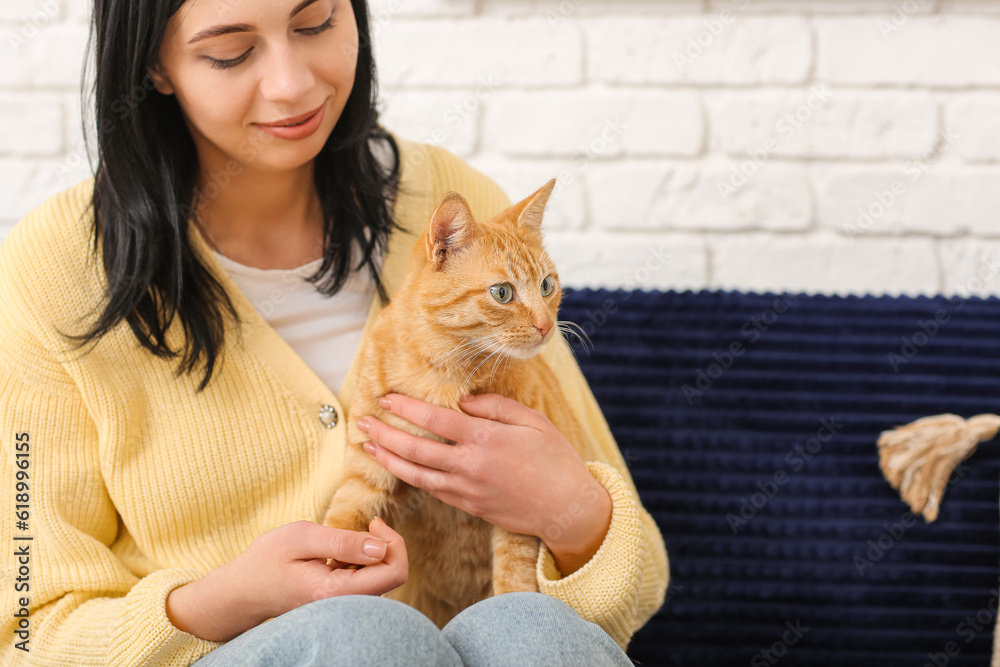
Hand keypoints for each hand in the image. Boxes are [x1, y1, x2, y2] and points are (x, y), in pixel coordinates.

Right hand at [166, 517, 406, 641]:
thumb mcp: (302, 537)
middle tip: (366, 525)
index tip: (373, 523)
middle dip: (386, 545)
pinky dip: (362, 562)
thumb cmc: (267, 560)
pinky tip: (340, 554)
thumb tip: (381, 547)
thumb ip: (343, 542)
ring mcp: (344, 606)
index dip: (394, 542)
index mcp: (336, 592)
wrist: (242, 590)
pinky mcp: (341, 601)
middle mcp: (346, 605)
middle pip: (392, 574)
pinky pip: (368, 580)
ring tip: (345, 541)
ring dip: (373, 553)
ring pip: (382, 577)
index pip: (394, 572)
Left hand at [357, 393, 611, 575]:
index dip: (406, 408)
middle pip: (415, 449)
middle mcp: (469, 465)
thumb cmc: (555, 460)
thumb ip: (495, 407)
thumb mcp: (532, 421)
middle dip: (384, 434)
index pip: (434, 420)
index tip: (386, 397)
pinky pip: (432, 490)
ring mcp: (466, 489)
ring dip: (389, 459)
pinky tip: (400, 467)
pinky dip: (411, 477)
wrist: (567, 509)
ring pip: (416, 474)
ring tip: (369, 447)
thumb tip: (464, 401)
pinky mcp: (469, 506)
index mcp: (485, 439)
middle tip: (363, 422)